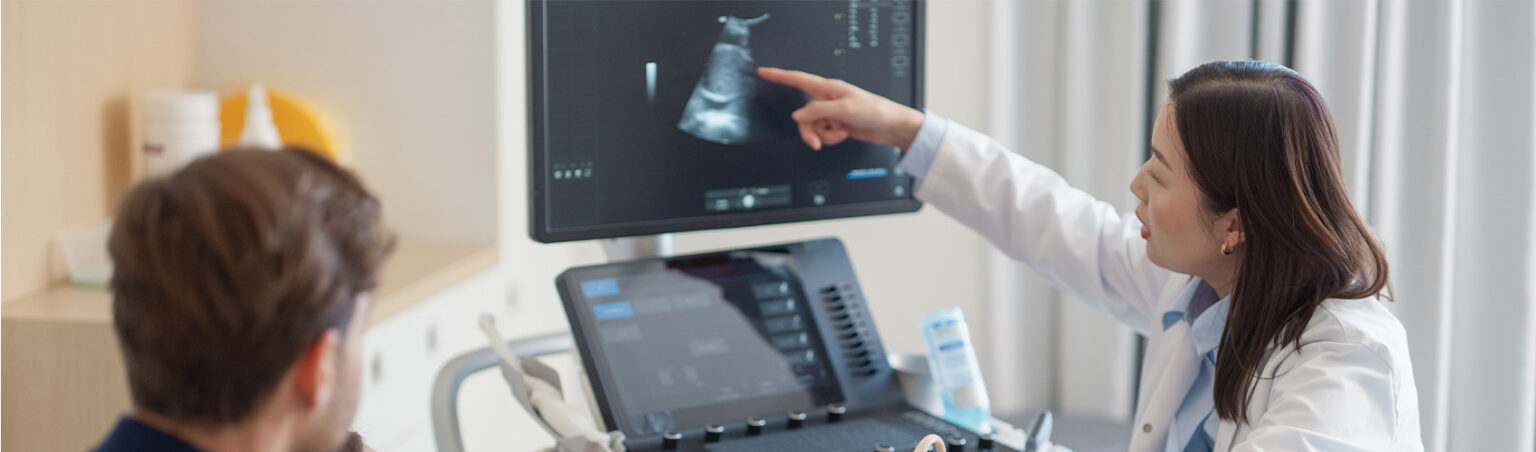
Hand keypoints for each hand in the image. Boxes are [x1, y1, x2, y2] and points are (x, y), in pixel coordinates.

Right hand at [757, 67, 924, 150]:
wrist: (891, 126)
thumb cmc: (874, 111)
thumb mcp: (844, 110)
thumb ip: (818, 112)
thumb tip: (797, 116)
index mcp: (828, 88)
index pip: (798, 79)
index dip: (779, 76)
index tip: (763, 71)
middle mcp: (827, 99)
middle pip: (803, 115)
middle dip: (809, 130)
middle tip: (816, 142)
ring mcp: (831, 113)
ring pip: (812, 127)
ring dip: (824, 135)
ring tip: (840, 134)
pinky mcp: (836, 124)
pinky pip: (823, 134)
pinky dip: (831, 138)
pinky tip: (844, 134)